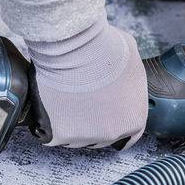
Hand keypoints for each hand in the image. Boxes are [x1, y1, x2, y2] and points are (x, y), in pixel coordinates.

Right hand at [26, 18, 146, 149]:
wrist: (75, 48)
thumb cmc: (105, 49)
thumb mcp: (133, 61)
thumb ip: (131, 81)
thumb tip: (123, 80)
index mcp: (134, 118)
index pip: (129, 133)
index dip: (116, 121)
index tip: (106, 114)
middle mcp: (111, 133)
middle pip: (102, 136)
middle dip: (94, 122)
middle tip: (83, 102)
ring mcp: (85, 136)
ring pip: (77, 136)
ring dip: (72, 123)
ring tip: (67, 99)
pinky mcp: (59, 134)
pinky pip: (53, 135)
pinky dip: (51, 123)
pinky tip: (52, 106)